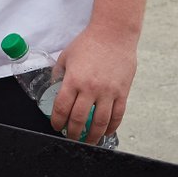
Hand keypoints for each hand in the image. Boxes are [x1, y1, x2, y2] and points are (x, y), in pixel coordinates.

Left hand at [50, 0, 146, 143]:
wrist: (113, 35)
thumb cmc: (88, 44)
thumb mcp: (66, 56)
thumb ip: (59, 73)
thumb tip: (54, 87)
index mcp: (73, 80)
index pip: (62, 107)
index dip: (57, 120)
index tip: (56, 126)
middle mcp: (90, 89)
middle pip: (80, 118)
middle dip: (73, 132)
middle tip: (70, 138)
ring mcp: (108, 92)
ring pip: (100, 122)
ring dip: (93, 135)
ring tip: (88, 142)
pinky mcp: (123, 92)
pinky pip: (118, 115)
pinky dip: (112, 126)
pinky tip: (107, 132)